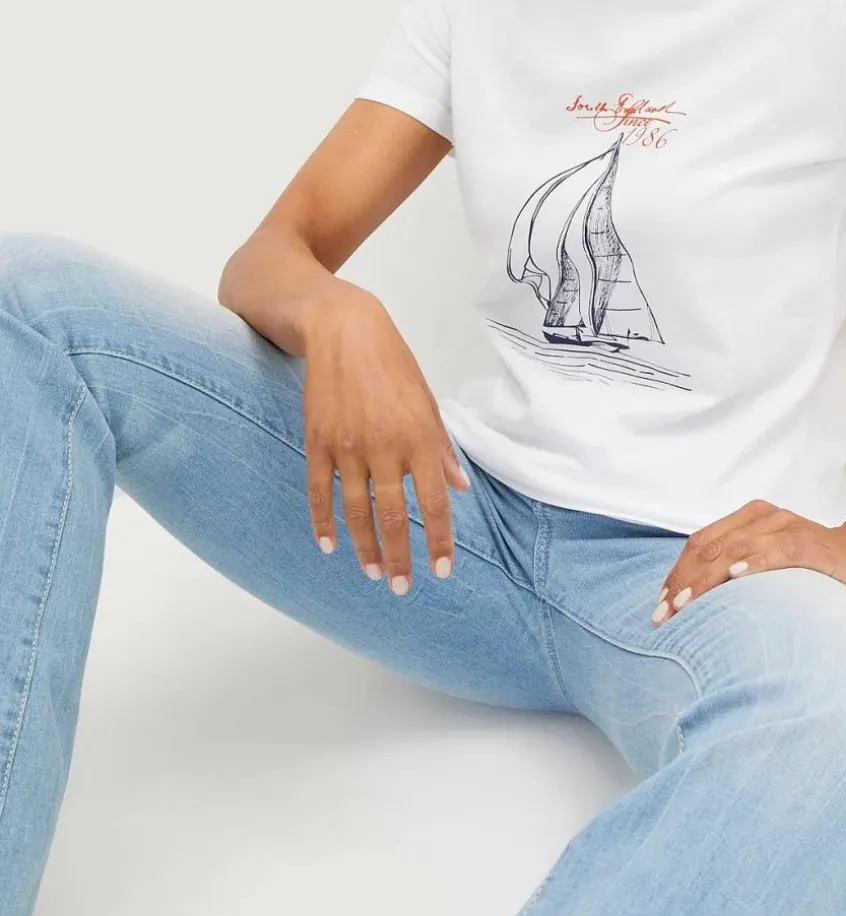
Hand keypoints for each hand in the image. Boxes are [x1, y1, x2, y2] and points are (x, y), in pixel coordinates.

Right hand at [301, 281, 470, 593]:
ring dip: (365, 548)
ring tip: (373, 573)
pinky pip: (319, 492)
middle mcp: (385, 445)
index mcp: (419, 435)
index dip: (439, 540)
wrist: (341, 327)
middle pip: (394, 515)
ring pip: (356, 511)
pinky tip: (329, 545)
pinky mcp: (317, 441)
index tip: (442, 569)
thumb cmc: (391, 361)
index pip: (435, 501)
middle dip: (400, 557)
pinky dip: (323, 522)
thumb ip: (441, 448)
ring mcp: (347, 446)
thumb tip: (459, 488)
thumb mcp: (426, 400)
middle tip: (402, 587)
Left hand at [651, 501, 845, 625]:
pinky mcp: (812, 543)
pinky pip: (780, 548)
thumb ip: (738, 575)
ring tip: (687, 604)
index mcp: (749, 519)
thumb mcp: (769, 567)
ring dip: (708, 577)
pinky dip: (756, 561)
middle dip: (684, 582)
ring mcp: (788, 527)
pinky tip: (737, 576)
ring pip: (737, 546)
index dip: (677, 574)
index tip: (661, 606)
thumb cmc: (813, 569)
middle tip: (666, 614)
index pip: (701, 544)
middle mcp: (764, 517)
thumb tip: (694, 606)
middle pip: (711, 546)